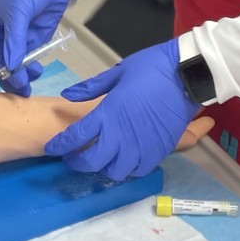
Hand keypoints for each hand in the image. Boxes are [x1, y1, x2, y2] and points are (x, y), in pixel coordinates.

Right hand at [0, 0, 76, 95]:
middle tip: (25, 89)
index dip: (5, 70)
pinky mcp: (38, 39)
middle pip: (7, 63)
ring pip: (20, 64)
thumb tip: (11, 66)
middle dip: (14, 77)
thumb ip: (15, 40)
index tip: (17, 80)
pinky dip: (34, 66)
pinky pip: (34, 58)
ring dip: (25, 74)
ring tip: (34, 78)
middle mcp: (6, 37)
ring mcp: (23, 39)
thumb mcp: (19, 12)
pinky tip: (39, 71)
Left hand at [43, 38, 200, 178]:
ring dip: (104, 166)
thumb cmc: (150, 69)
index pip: (76, 137)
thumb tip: (67, 96)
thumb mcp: (117, 73)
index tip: (53, 148)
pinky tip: (125, 158)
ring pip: (116, 171)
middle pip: (92, 162)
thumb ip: (91, 88)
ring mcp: (141, 147)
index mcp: (107, 114)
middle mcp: (121, 137)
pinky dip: (128, 168)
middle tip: (73, 157)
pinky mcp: (158, 152)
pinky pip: (138, 170)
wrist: (186, 76)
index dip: (60, 146)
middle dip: (78, 163)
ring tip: (101, 157)